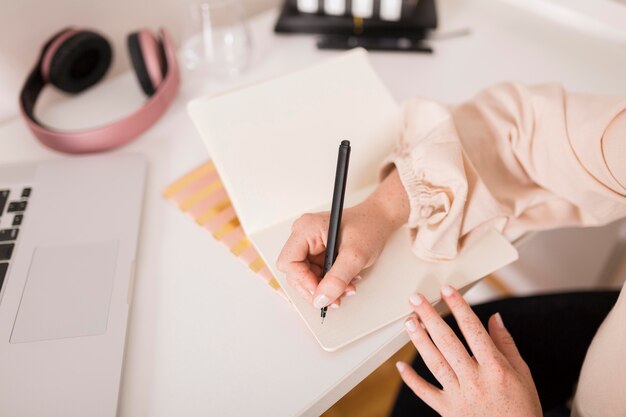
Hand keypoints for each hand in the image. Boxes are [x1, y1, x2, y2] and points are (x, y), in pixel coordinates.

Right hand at [276, 170, 408, 307]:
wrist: (379, 220)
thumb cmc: (368, 227)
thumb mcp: (355, 255)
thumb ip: (337, 278)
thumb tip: (320, 299)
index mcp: (306, 229)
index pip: (289, 262)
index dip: (303, 281)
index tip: (320, 294)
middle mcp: (303, 235)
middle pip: (295, 272)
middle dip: (315, 288)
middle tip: (335, 297)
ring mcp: (309, 244)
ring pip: (306, 276)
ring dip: (325, 287)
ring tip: (347, 288)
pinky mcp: (317, 252)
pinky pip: (316, 274)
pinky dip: (330, 282)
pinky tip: (346, 281)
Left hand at [396, 285, 541, 416]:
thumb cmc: (521, 409)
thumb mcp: (523, 374)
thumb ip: (506, 344)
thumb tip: (495, 318)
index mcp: (495, 368)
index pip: (472, 329)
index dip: (458, 307)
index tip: (447, 290)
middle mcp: (475, 379)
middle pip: (447, 341)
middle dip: (430, 316)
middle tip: (416, 298)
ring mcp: (459, 396)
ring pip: (434, 362)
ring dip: (419, 340)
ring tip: (408, 321)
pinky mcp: (447, 411)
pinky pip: (425, 392)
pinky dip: (411, 380)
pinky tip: (399, 365)